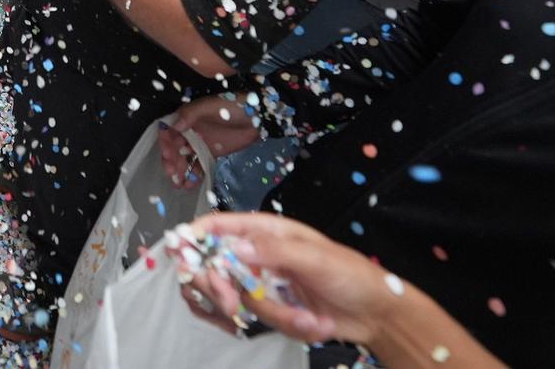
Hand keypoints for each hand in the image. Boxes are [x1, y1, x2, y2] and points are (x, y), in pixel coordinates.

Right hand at [159, 96, 258, 188]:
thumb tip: (175, 126)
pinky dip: (193, 175)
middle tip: (171, 173)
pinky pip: (199, 165)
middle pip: (174, 147)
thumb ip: (191, 114)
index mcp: (186, 117)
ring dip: (179, 170)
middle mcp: (190, 131)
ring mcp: (200, 143)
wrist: (256, 118)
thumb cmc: (231, 107)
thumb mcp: (210, 106)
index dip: (165, 142)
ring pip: (184, 158)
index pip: (169, 130)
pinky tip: (189, 185)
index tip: (167, 154)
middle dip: (171, 160)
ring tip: (177, 183)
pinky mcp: (211, 154)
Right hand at [183, 212, 412, 348]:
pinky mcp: (272, 310)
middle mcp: (256, 256)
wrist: (376, 313)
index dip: (192, 238)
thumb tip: (235, 248)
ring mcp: (262, 284)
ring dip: (274, 316)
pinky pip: (260, 322)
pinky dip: (285, 327)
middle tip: (231, 305)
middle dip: (218, 289)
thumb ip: (274, 252)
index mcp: (265, 231)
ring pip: (235, 301)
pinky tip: (311, 325)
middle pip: (211, 268)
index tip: (178, 257)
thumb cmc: (350, 274)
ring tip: (308, 320)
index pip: (216, 227)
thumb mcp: (315, 258)